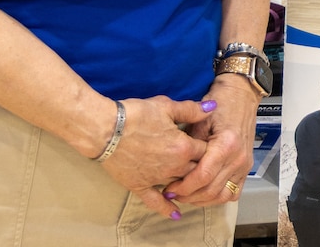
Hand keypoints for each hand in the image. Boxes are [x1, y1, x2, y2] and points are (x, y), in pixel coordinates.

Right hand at [96, 95, 212, 219]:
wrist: (106, 129)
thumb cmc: (136, 114)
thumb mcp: (167, 106)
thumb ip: (192, 109)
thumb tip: (213, 106)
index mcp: (184, 147)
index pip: (208, 151)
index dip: (210, 146)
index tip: (209, 142)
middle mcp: (174, 167)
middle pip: (198, 171)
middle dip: (202, 166)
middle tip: (203, 160)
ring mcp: (157, 179)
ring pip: (181, 186)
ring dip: (187, 183)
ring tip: (193, 181)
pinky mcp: (140, 186)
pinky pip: (155, 201)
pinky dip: (166, 208)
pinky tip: (175, 214)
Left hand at [164, 76, 260, 207]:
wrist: (241, 94)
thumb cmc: (220, 102)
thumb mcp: (199, 119)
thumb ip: (188, 144)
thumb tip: (172, 167)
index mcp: (227, 144)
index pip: (202, 176)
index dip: (183, 187)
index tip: (169, 188)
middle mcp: (238, 158)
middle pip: (211, 190)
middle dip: (188, 196)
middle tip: (172, 193)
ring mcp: (245, 164)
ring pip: (222, 196)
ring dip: (202, 200)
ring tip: (186, 195)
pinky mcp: (246, 167)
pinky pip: (233, 192)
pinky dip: (218, 197)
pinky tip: (204, 194)